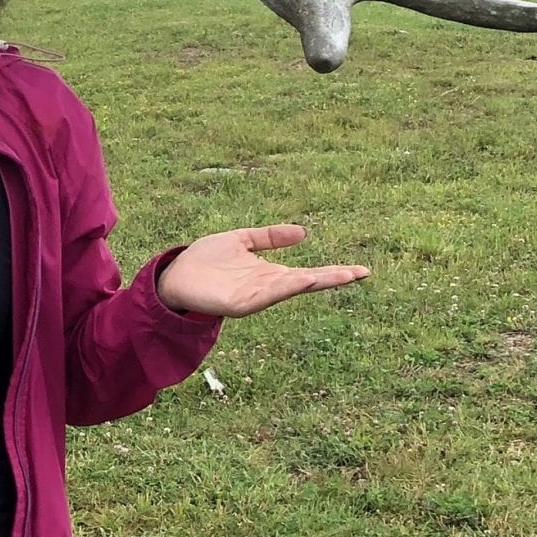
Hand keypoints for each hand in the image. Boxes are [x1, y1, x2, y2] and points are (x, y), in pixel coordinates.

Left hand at [155, 225, 367, 318]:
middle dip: (332, 279)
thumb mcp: (242, 240)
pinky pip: (263, 296)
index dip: (334, 271)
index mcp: (271, 273)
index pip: (309, 272)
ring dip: (308, 281)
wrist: (175, 274)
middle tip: (360, 273)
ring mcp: (254, 296)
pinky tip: (297, 280)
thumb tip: (304, 232)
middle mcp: (267, 287)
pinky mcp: (238, 303)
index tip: (361, 270)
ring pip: (287, 289)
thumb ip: (269, 237)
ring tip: (332, 273)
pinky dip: (281, 288)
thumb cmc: (207, 260)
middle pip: (306, 283)